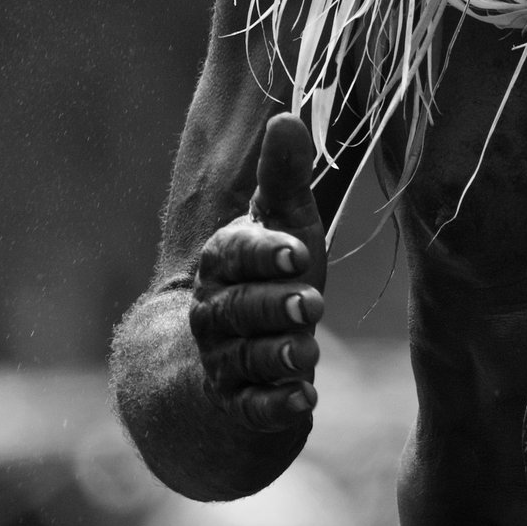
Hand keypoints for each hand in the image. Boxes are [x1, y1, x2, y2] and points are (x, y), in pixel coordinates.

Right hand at [189, 112, 328, 432]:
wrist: (244, 356)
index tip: (297, 252)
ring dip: (278, 355)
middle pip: (239, 309)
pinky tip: (305, 401)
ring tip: (307, 352)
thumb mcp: (286, 226)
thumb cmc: (275, 277)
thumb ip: (284, 180)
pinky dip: (278, 406)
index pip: (235, 254)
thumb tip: (286, 117)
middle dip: (274, 306)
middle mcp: (214, 312)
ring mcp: (224, 361)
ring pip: (246, 358)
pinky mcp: (241, 404)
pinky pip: (254, 408)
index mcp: (222, 262)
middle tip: (312, 302)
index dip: (264, 253)